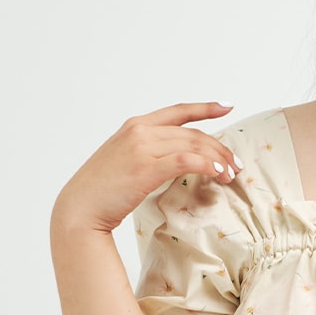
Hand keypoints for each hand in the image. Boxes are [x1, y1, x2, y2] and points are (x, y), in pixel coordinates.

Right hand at [52, 101, 240, 234]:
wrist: (80, 208)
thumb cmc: (102, 191)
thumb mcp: (124, 161)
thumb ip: (147, 153)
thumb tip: (176, 161)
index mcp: (134, 126)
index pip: (177, 111)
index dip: (205, 108)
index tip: (226, 106)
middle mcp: (140, 131)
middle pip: (192, 134)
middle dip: (220, 148)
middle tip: (235, 164)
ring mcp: (142, 147)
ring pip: (193, 146)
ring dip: (218, 160)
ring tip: (231, 174)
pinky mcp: (146, 167)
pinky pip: (187, 161)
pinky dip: (207, 166)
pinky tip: (218, 174)